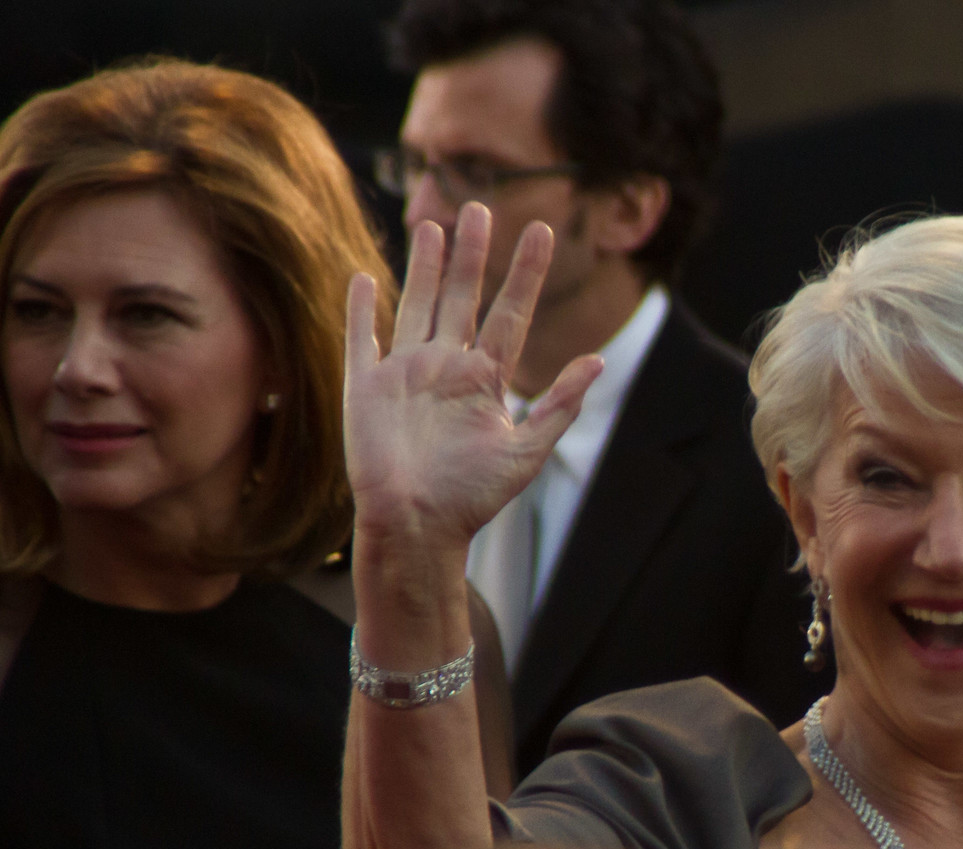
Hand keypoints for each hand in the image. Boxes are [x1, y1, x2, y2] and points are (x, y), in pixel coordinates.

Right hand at [343, 202, 602, 553]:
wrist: (416, 525)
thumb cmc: (472, 497)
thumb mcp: (526, 451)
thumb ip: (559, 404)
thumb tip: (599, 361)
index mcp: (486, 380)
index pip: (510, 313)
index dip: (525, 274)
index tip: (542, 231)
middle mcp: (446, 368)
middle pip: (463, 297)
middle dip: (474, 254)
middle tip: (481, 207)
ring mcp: (405, 372)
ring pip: (418, 304)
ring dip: (426, 267)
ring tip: (435, 225)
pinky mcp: (364, 386)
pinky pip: (362, 338)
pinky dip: (361, 309)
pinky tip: (364, 277)